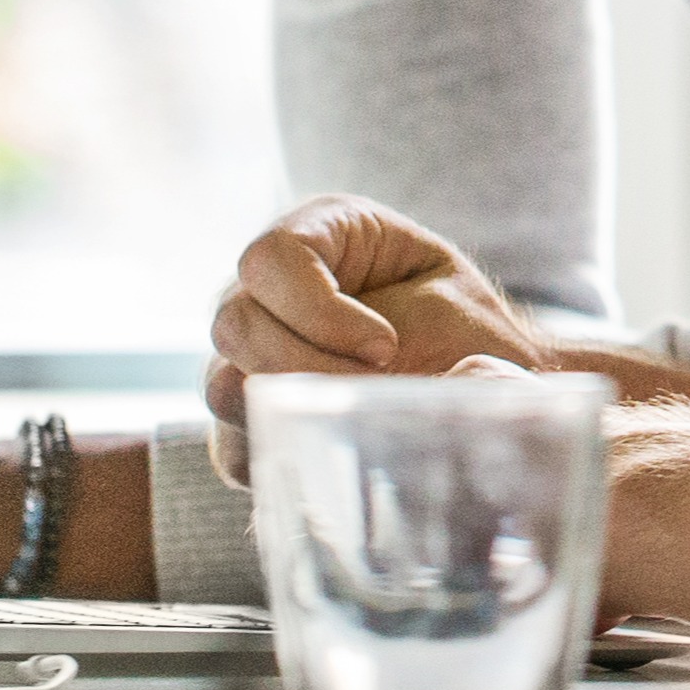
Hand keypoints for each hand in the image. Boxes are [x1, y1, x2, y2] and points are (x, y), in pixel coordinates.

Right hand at [203, 196, 556, 451]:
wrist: (466, 386)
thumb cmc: (462, 329)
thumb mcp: (453, 311)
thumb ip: (424, 333)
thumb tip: (423, 375)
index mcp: (314, 233)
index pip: (270, 260)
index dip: (318, 310)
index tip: (385, 346)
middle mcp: (263, 291)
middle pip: (234, 324)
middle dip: (309, 366)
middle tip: (378, 387)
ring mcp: (246, 354)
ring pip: (222, 388)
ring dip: (295, 412)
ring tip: (362, 421)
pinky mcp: (247, 417)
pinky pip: (233, 448)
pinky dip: (286, 456)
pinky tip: (339, 452)